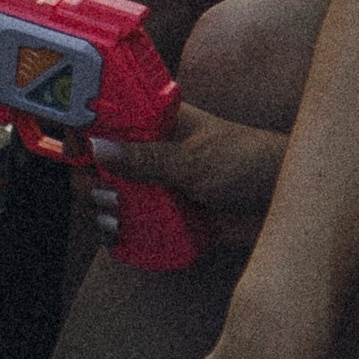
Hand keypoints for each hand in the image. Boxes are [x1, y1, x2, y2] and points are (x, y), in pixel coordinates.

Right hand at [89, 102, 284, 254]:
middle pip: (100, 163)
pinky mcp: (167, 213)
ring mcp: (158, 182)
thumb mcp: (193, 159)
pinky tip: (118, 239)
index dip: (84, 134)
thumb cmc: (244, 162)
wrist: (282, 199)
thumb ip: (146, 158)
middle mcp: (150, 149)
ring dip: (104, 209)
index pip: (104, 119)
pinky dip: (121, 232)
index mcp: (153, 121)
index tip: (76, 154)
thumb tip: (97, 148)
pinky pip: (133, 222)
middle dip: (92, 181)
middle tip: (104, 195)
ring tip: (115, 220)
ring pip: (113, 195)